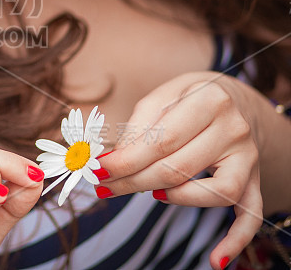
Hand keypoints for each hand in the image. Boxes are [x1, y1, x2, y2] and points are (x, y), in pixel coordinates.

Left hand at [96, 72, 264, 269]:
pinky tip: (215, 260)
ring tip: (151, 193)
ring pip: (214, 193)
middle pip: (180, 168)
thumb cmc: (186, 100)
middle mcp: (234, 129)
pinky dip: (235, 240)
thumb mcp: (161, 98)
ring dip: (175, 199)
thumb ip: (138, 127)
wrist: (231, 101)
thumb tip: (113, 160)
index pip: (162, 140)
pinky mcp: (254, 181)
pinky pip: (250, 216)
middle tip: (105, 187)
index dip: (127, 160)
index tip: (98, 170)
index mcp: (210, 100)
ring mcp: (248, 158)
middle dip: (134, 181)